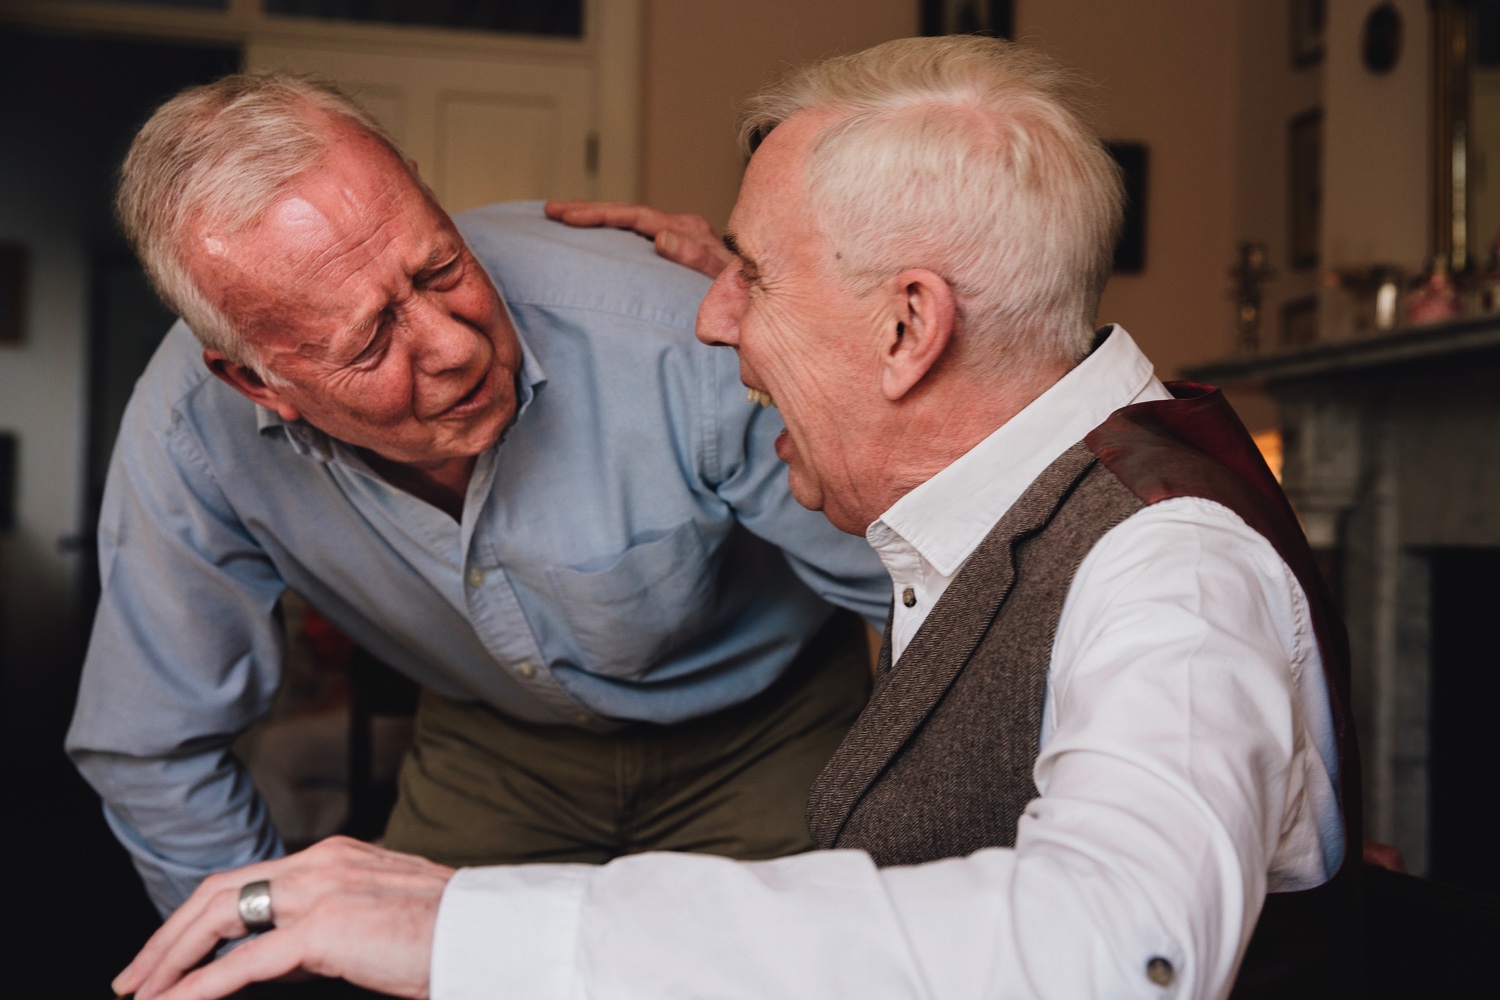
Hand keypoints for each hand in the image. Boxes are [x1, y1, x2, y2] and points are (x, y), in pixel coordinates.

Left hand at [113, 836, 454, 999]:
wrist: (488, 934)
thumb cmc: (448, 934)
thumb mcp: (379, 918)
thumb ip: (329, 926)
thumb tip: (285, 954)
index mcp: (335, 856)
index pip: (246, 880)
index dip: (198, 917)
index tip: (171, 953)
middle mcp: (321, 862)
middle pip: (217, 891)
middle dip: (166, 937)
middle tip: (135, 977)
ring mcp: (320, 891)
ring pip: (218, 917)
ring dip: (169, 959)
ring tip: (141, 993)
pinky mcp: (322, 929)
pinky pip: (240, 962)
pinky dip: (198, 987)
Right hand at [545, 200, 732, 277]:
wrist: (766, 301)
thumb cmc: (749, 293)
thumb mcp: (725, 277)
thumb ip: (697, 257)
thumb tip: (661, 237)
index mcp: (689, 231)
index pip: (635, 216)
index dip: (600, 214)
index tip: (568, 217)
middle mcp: (684, 229)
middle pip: (627, 212)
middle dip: (588, 210)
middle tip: (551, 210)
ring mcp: (682, 237)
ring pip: (631, 221)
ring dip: (597, 217)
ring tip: (561, 215)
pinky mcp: (680, 248)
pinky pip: (641, 235)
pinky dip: (615, 231)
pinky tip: (596, 235)